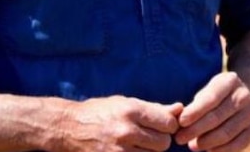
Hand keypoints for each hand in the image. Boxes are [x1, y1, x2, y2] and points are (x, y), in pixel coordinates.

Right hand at [52, 96, 181, 151]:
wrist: (69, 128)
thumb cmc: (100, 112)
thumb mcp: (126, 103)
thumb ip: (154, 108)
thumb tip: (180, 108)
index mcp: (131, 110)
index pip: (168, 123)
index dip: (168, 125)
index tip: (161, 125)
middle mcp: (126, 131)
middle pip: (164, 144)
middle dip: (160, 141)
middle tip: (148, 137)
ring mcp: (119, 151)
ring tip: (137, 145)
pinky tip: (131, 151)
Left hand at [175, 72, 249, 151]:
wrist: (246, 96)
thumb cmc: (218, 95)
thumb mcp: (208, 91)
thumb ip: (195, 104)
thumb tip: (179, 122)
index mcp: (230, 81)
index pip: (210, 99)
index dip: (194, 112)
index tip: (180, 122)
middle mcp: (244, 96)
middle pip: (216, 117)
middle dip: (195, 130)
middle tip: (179, 139)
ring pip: (226, 133)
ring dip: (206, 142)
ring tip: (192, 146)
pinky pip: (237, 144)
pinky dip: (221, 150)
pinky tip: (209, 150)